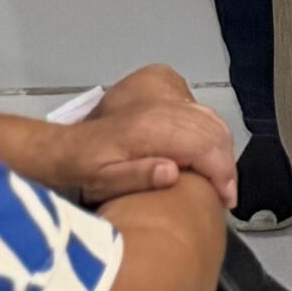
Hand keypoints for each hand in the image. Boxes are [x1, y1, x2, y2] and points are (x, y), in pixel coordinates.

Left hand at [52, 66, 236, 206]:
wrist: (64, 143)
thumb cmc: (80, 168)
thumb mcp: (100, 182)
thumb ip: (136, 176)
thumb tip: (173, 173)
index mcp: (148, 129)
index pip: (203, 145)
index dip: (221, 172)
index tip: (226, 199)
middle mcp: (161, 108)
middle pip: (213, 132)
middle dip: (226, 165)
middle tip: (227, 195)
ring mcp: (164, 97)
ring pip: (212, 119)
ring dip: (222, 150)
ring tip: (222, 180)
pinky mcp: (164, 92)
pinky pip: (202, 110)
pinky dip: (214, 132)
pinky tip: (210, 153)